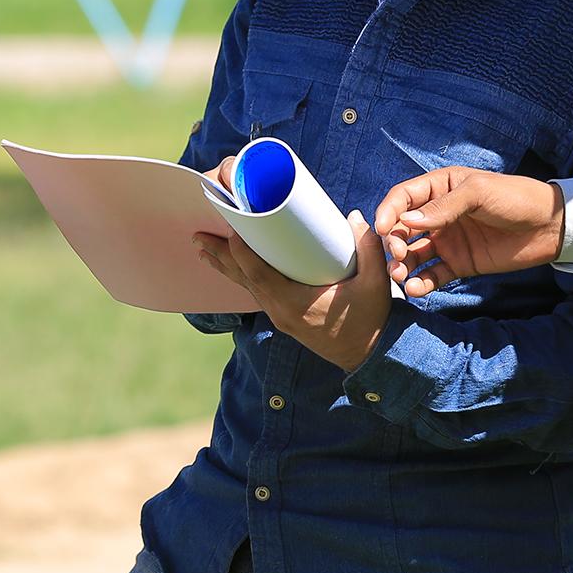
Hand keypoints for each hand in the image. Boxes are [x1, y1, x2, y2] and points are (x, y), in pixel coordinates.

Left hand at [196, 211, 392, 371]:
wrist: (370, 355)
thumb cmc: (370, 319)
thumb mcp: (375, 284)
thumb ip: (368, 249)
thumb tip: (356, 217)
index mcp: (294, 303)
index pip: (258, 275)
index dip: (241, 252)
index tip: (231, 228)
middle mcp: (280, 311)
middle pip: (243, 279)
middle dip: (220, 256)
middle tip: (197, 237)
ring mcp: (280, 316)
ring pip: (246, 286)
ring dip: (226, 266)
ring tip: (204, 249)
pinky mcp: (284, 317)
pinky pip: (256, 293)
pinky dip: (242, 277)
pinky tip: (234, 268)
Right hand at [371, 168, 564, 295]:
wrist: (549, 226)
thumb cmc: (514, 197)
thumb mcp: (478, 192)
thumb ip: (443, 206)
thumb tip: (407, 220)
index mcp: (440, 188)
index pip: (403, 198)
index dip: (388, 211)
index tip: (381, 229)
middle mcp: (438, 215)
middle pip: (402, 228)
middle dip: (393, 242)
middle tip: (397, 255)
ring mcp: (448, 240)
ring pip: (413, 254)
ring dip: (401, 265)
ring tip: (400, 276)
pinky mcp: (460, 264)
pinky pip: (433, 275)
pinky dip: (421, 283)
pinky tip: (416, 289)